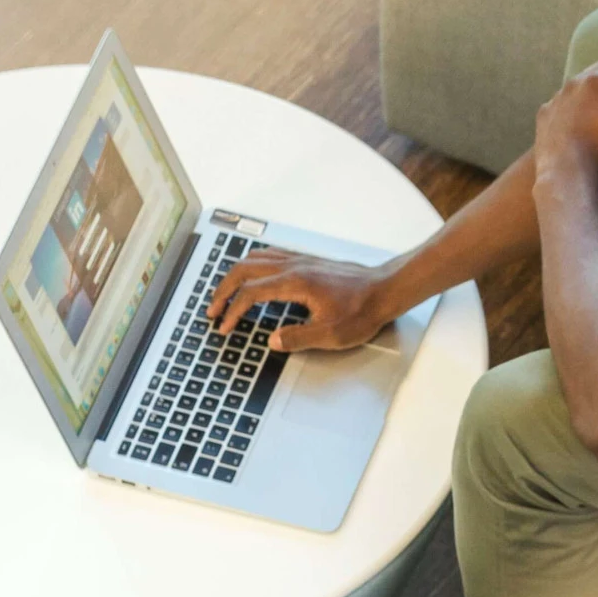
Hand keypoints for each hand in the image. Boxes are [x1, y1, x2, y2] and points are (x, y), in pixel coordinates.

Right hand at [204, 249, 400, 351]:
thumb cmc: (363, 310)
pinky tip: (252, 275)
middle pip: (244, 270)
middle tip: (212, 309)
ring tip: (225, 293)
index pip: (251, 293)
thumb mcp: (331, 335)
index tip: (223, 327)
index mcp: (295, 283)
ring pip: (255, 259)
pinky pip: (269, 255)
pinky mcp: (307, 261)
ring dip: (235, 275)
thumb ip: (298, 338)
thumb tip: (271, 340)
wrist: (385, 289)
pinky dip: (252, 265)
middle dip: (223, 290)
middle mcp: (293, 266)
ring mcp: (300, 260)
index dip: (232, 311)